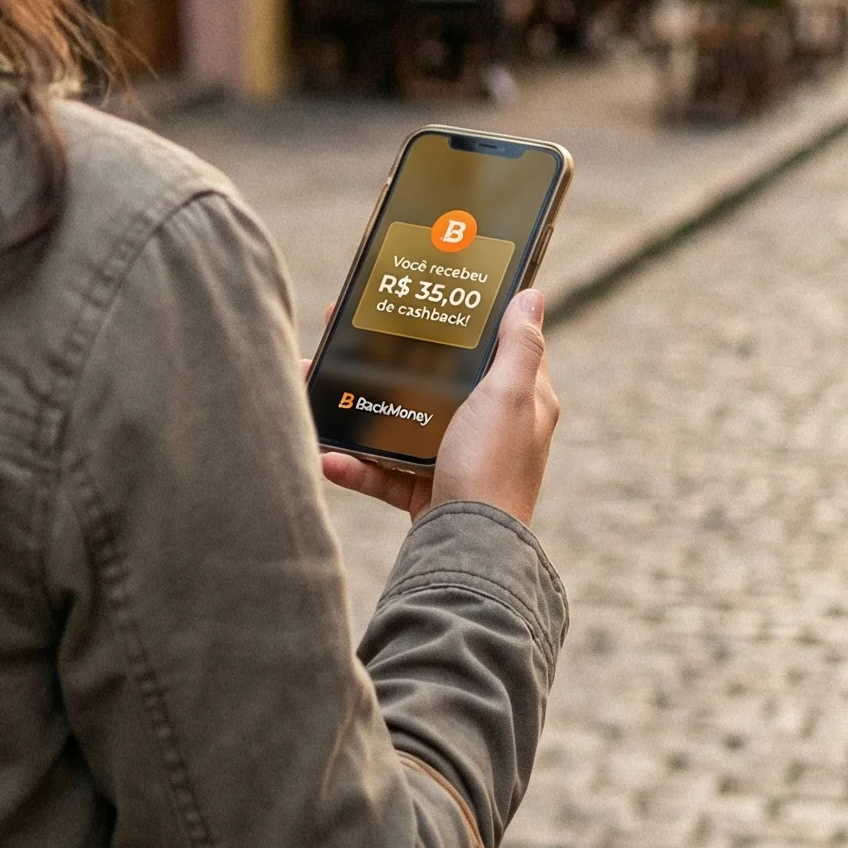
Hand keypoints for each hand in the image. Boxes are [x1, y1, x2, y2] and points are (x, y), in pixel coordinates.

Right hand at [319, 291, 559, 527]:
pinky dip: (354, 464)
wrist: (466, 551)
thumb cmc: (492, 469)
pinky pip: (383, 472)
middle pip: (436, 381)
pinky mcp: (426, 492)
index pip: (495, 347)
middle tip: (352, 331)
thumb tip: (531, 296)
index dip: (464, 319)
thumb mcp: (508, 397)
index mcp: (518, 401)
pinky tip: (326, 454)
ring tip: (316, 384)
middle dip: (391, 360)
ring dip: (358, 409)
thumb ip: (519, 347)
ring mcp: (456, 460)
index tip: (425, 296)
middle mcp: (490, 428)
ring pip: (401, 423)